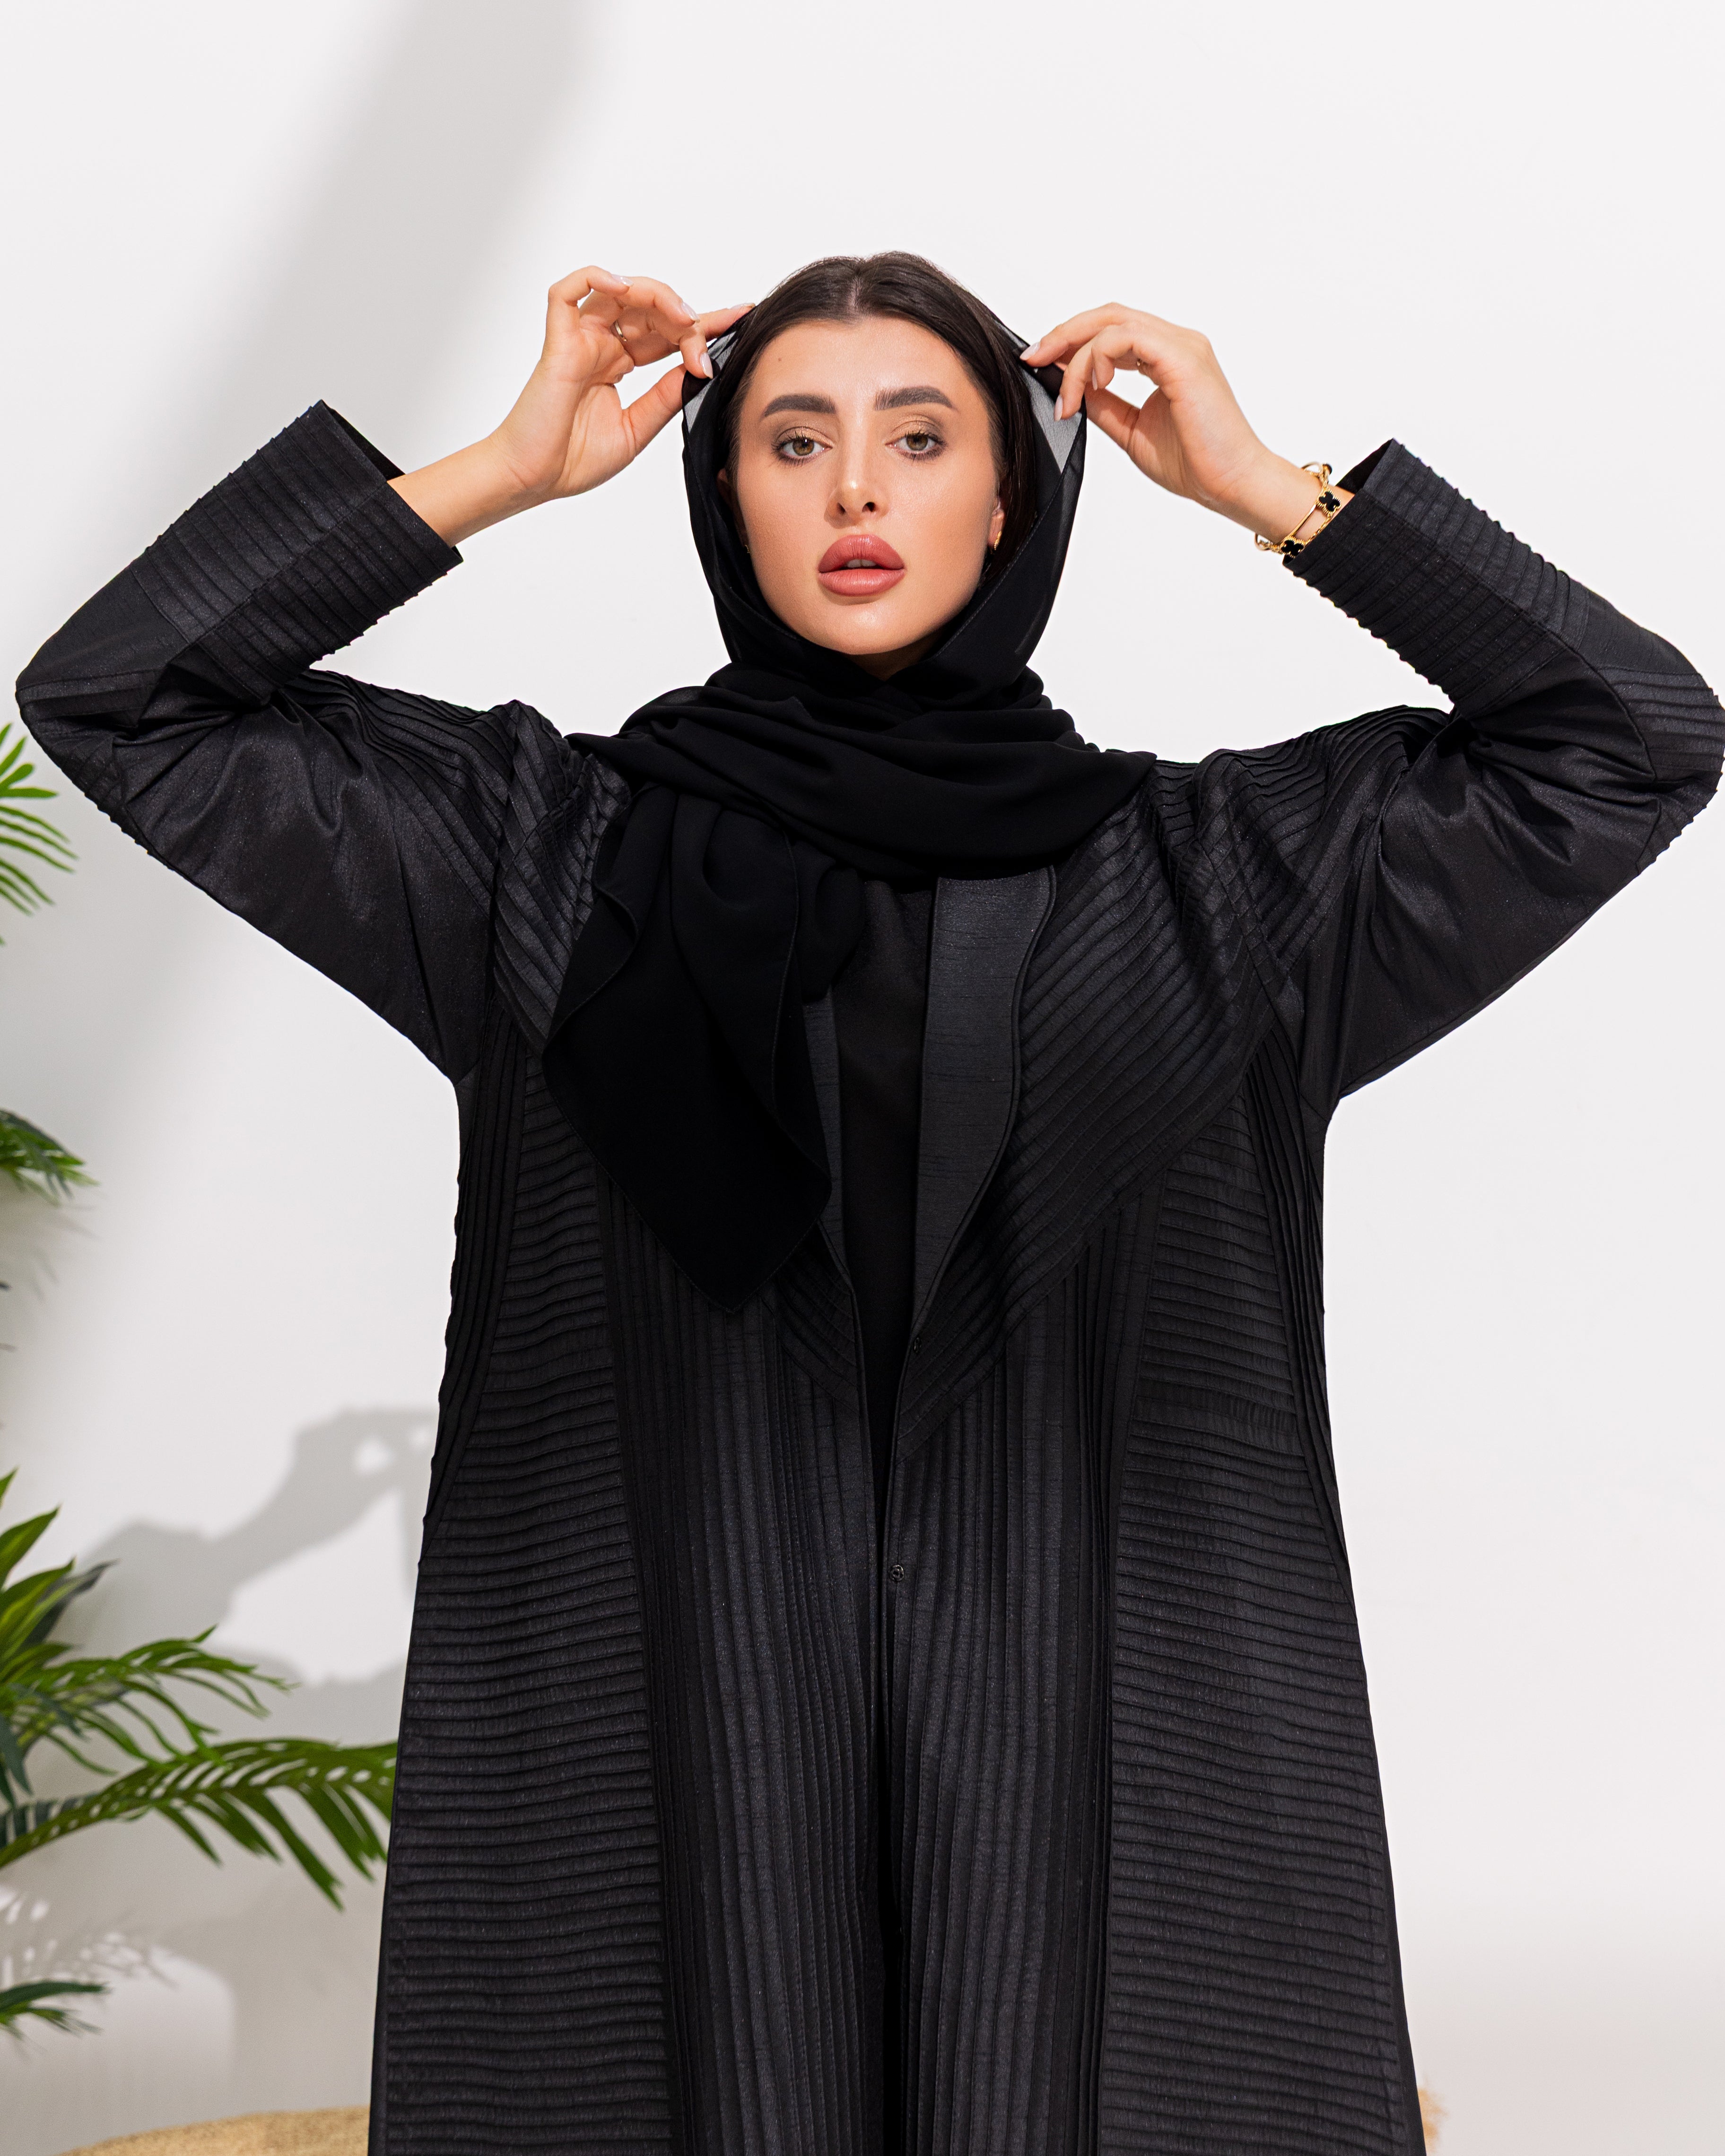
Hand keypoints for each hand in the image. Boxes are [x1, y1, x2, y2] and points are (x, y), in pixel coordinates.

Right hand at [392, 268, 750, 544]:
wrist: (534, 479)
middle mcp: (601, 345)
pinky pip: (569, 291)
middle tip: (704, 345)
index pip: (667, 332)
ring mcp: (579, 339)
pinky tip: (625, 289)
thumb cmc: (574, 460)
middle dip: (686, 317)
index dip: (703, 323)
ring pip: (619, 288)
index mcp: (620, 364)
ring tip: (681, 318)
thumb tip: (701, 369)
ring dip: (657, 295)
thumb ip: (667, 396)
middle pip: (650, 307)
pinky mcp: (557, 340)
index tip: (740, 318)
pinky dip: (597, 277)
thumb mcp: (638, 429)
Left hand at [1019, 304, 1347, 544]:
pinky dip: (1097, 358)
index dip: (1071, 341)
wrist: (1231, 484)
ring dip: (1076, 353)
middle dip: (1063, 334)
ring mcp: (1182, 346)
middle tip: (1034, 359)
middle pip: (1108, 315)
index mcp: (1167, 356)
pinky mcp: (1183, 359)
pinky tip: (1091, 386)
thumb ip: (1103, 405)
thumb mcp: (1131, 430)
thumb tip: (1071, 390)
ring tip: (1067, 395)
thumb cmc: (1196, 463)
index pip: (1111, 329)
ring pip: (1113, 322)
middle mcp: (1176, 343)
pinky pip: (1126, 339)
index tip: (1040, 364)